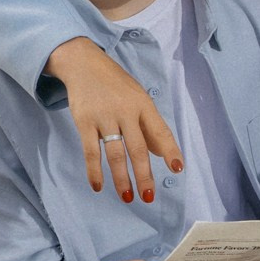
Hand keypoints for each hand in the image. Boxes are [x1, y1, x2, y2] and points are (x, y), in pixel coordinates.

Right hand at [48, 37, 181, 203]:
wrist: (82, 63)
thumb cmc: (114, 84)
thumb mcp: (136, 98)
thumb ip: (148, 126)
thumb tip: (161, 155)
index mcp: (142, 104)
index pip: (160, 131)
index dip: (170, 151)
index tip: (177, 169)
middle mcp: (125, 111)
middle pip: (137, 148)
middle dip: (144, 175)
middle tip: (148, 196)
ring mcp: (104, 116)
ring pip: (115, 154)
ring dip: (122, 179)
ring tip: (128, 197)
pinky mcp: (84, 121)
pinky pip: (91, 151)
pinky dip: (94, 170)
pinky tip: (98, 186)